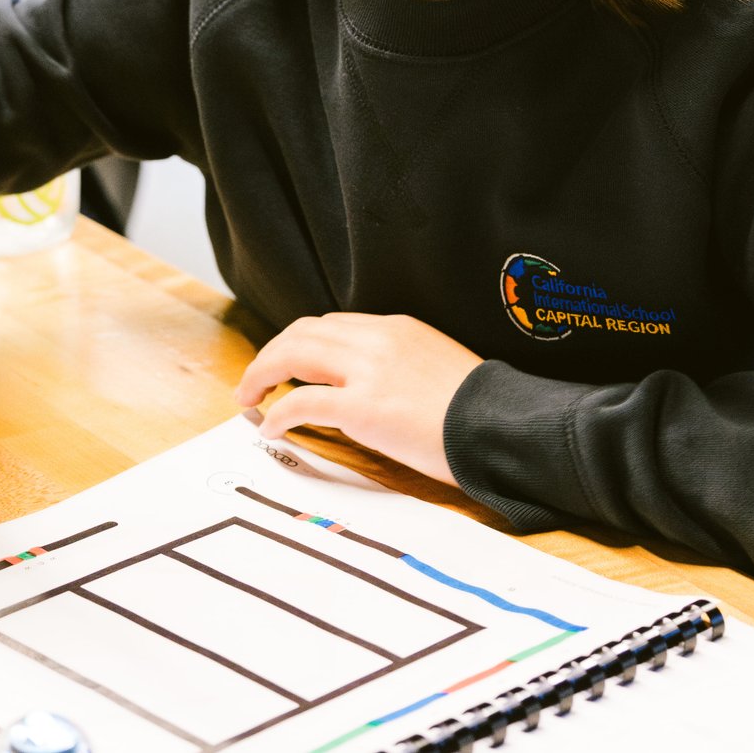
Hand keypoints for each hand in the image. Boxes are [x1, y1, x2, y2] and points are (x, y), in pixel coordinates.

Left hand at [234, 313, 482, 486]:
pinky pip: (302, 402)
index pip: (331, 325)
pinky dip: (278, 413)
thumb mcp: (437, 367)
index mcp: (396, 328)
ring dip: (262, 375)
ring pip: (292, 356)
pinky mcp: (363, 408)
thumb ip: (398, 364)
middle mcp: (377, 340)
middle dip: (270, 355)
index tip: (285, 366)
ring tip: (250, 398)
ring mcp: (368, 372)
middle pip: (302, 332)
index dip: (298, 344)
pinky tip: (271, 427)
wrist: (503, 428)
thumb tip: (367, 388)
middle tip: (254, 381)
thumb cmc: (479, 412)